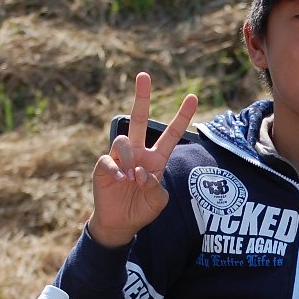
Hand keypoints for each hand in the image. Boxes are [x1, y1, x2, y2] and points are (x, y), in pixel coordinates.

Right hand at [88, 72, 197, 247]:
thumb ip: (156, 187)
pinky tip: (121, 180)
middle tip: (144, 75)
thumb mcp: (158, 201)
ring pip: (124, 141)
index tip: (193, 97)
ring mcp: (120, 157)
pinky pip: (110, 159)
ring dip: (130, 159)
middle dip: (142, 96)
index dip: (182, 116)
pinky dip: (117, 170)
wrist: (121, 223)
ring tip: (131, 178)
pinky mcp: (105, 166)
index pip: (171, 133)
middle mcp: (139, 152)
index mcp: (156, 158)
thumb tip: (141, 172)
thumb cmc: (142, 209)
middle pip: (140, 119)